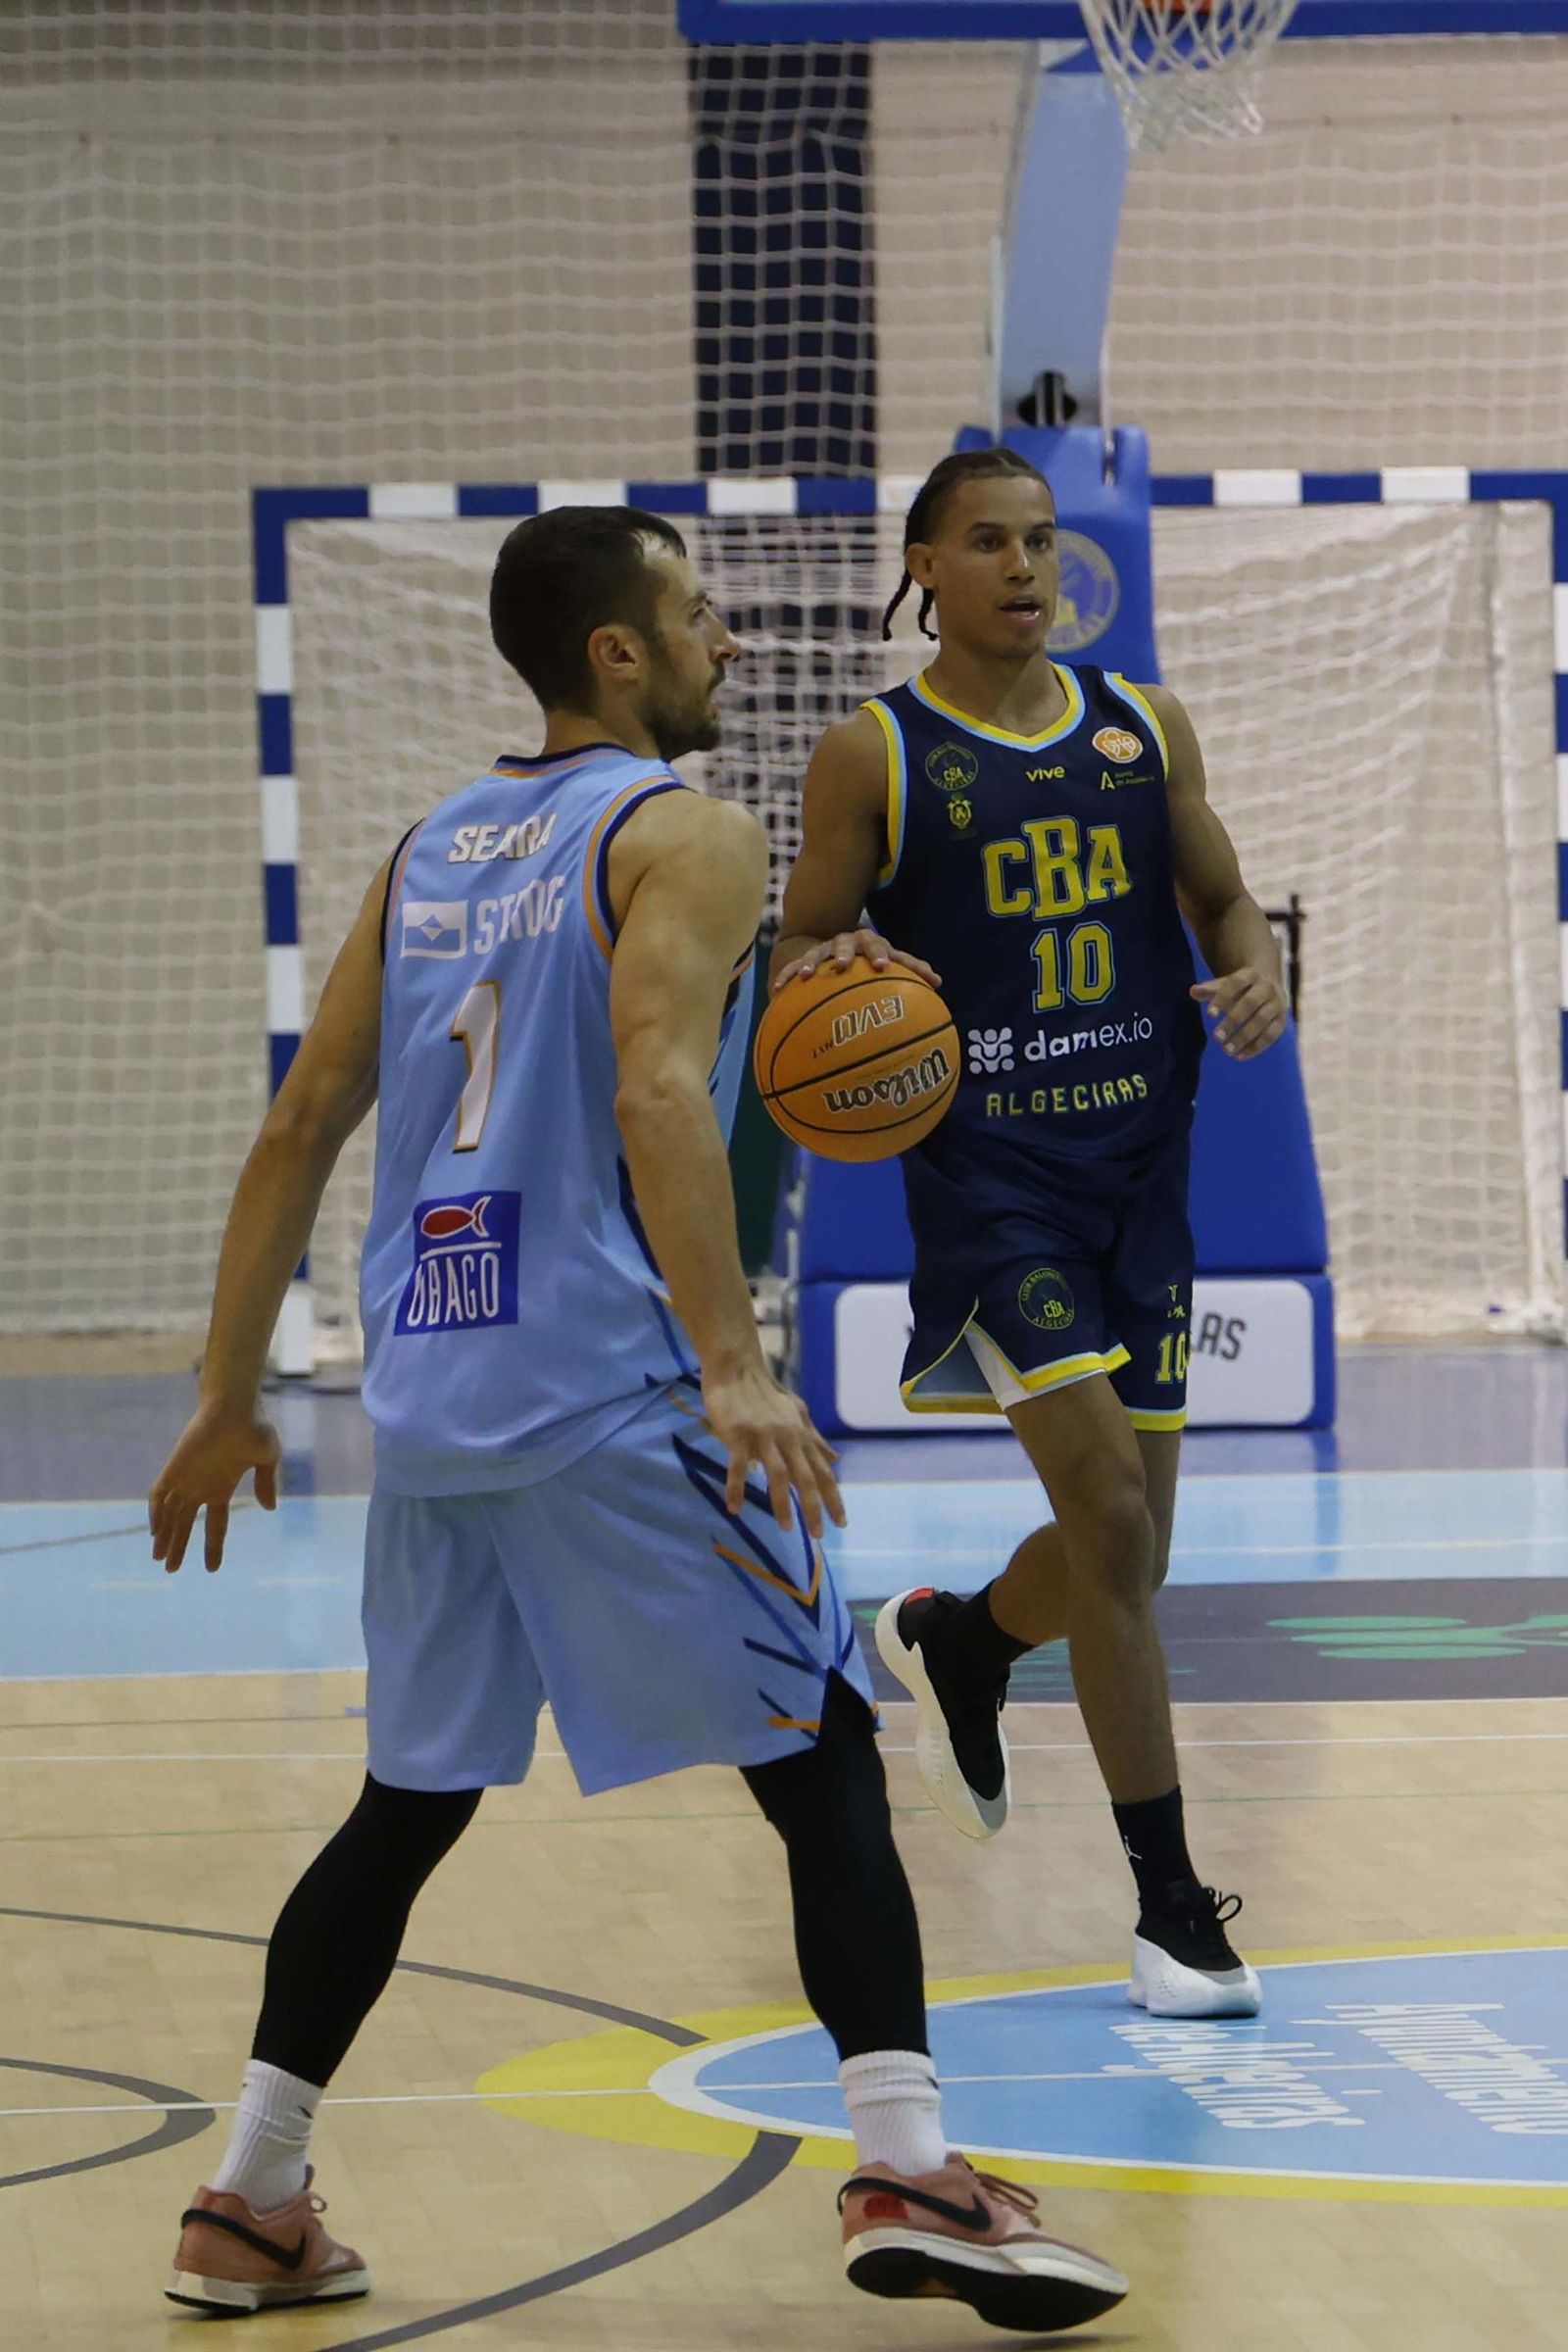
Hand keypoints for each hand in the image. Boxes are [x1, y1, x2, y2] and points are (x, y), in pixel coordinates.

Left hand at [149, 1402, 280, 1573]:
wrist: (234, 1404)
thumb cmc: (254, 1427)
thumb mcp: (268, 1459)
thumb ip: (267, 1483)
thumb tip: (269, 1509)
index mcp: (223, 1487)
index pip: (215, 1524)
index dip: (213, 1546)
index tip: (211, 1569)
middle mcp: (201, 1487)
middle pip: (185, 1524)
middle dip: (178, 1547)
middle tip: (171, 1571)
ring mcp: (186, 1478)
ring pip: (170, 1514)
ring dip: (164, 1537)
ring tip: (159, 1560)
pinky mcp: (174, 1467)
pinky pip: (159, 1494)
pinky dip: (155, 1513)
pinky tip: (155, 1530)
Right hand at [700, 1361, 845, 1538]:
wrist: (737, 1367)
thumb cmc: (765, 1392)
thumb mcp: (797, 1413)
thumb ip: (815, 1439)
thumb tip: (836, 1460)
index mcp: (801, 1435)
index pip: (822, 1471)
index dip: (833, 1498)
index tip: (841, 1523)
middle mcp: (787, 1437)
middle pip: (806, 1477)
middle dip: (814, 1507)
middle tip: (818, 1535)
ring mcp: (763, 1436)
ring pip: (778, 1474)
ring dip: (783, 1503)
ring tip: (786, 1527)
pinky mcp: (738, 1435)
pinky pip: (737, 1466)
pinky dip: (736, 1488)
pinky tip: (734, 1508)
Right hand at [773, 928, 940, 992]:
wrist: (841, 950)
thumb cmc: (872, 964)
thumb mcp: (892, 966)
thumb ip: (912, 972)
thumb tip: (939, 983)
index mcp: (870, 943)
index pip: (878, 944)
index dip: (881, 954)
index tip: (882, 967)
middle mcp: (847, 942)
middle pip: (846, 942)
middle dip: (845, 952)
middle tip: (844, 966)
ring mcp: (825, 950)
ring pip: (818, 953)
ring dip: (811, 963)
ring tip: (806, 976)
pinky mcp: (806, 961)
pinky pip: (794, 969)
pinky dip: (787, 978)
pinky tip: (776, 992)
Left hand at [1191, 968, 1287, 1060]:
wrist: (1268, 988)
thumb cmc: (1240, 989)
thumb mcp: (1225, 986)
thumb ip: (1210, 990)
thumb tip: (1193, 991)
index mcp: (1250, 974)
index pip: (1236, 983)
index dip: (1223, 998)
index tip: (1209, 1015)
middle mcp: (1266, 987)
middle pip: (1250, 1003)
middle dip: (1233, 1021)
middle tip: (1217, 1037)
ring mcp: (1277, 1004)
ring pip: (1262, 1020)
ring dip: (1244, 1037)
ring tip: (1227, 1050)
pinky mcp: (1281, 1020)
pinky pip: (1271, 1035)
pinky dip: (1256, 1047)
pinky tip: (1240, 1056)